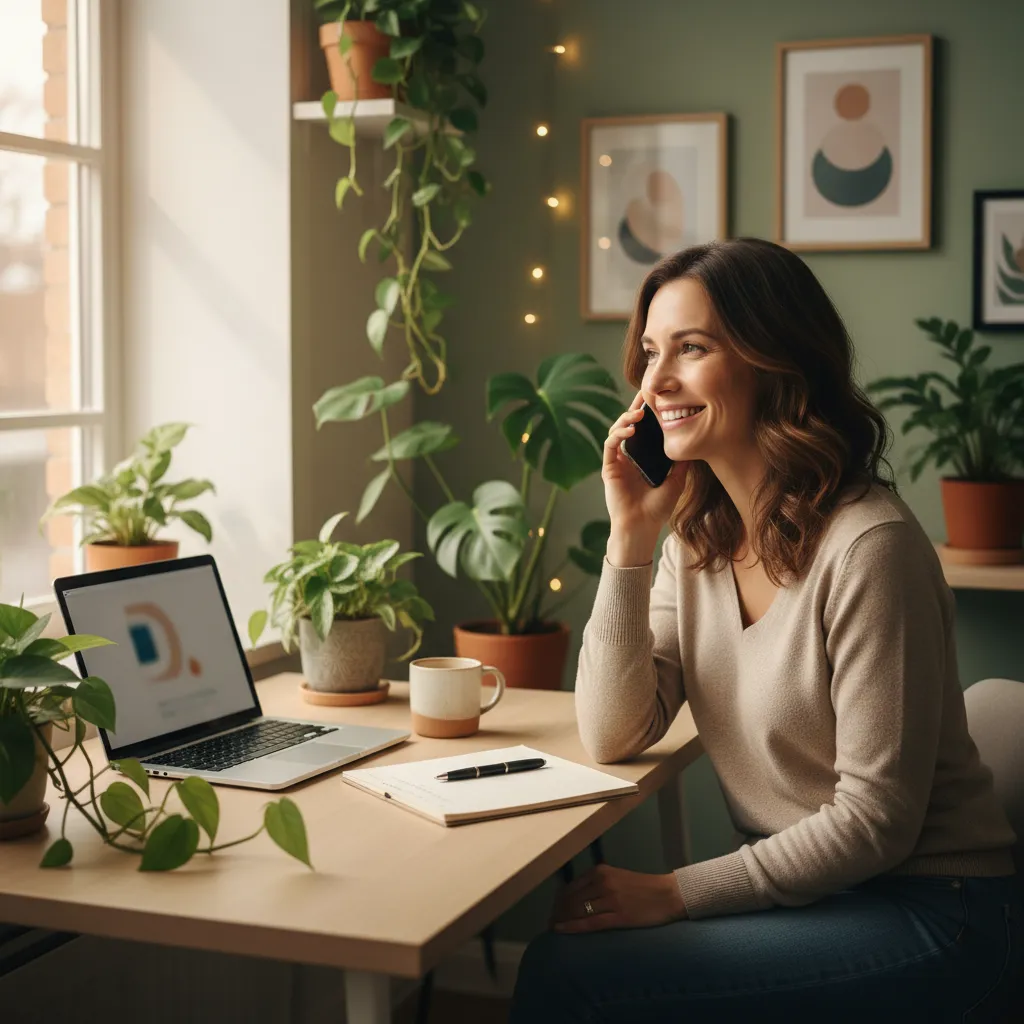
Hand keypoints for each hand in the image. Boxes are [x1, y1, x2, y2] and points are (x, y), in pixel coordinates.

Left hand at [550, 863, 687, 933]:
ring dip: (562, 920)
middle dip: (557, 912)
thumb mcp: (616, 877)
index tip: (553, 910)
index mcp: (601, 872)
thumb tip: (575, 896)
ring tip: (554, 928)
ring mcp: (610, 900)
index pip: (570, 887)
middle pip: (570, 899)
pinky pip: (590, 923)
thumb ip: (597, 883)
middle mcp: (602, 883)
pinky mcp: (619, 916)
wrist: (668, 894)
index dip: (558, 900)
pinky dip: (573, 926)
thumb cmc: (643, 887)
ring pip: (577, 910)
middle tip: (550, 922)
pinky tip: (562, 930)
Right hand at [603, 392, 688, 562]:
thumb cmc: (657, 508)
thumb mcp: (677, 479)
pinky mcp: (609, 468)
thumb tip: (693, 441)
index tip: (657, 397)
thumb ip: (681, 461)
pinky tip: (630, 429)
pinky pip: (610, 445)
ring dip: (626, 418)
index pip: (644, 428)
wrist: (642, 526)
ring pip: (617, 430)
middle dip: (635, 407)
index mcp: (643, 457)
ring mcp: (617, 461)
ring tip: (639, 413)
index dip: (648, 412)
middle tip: (645, 393)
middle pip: (629, 424)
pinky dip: (618, 434)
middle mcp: (628, 456)